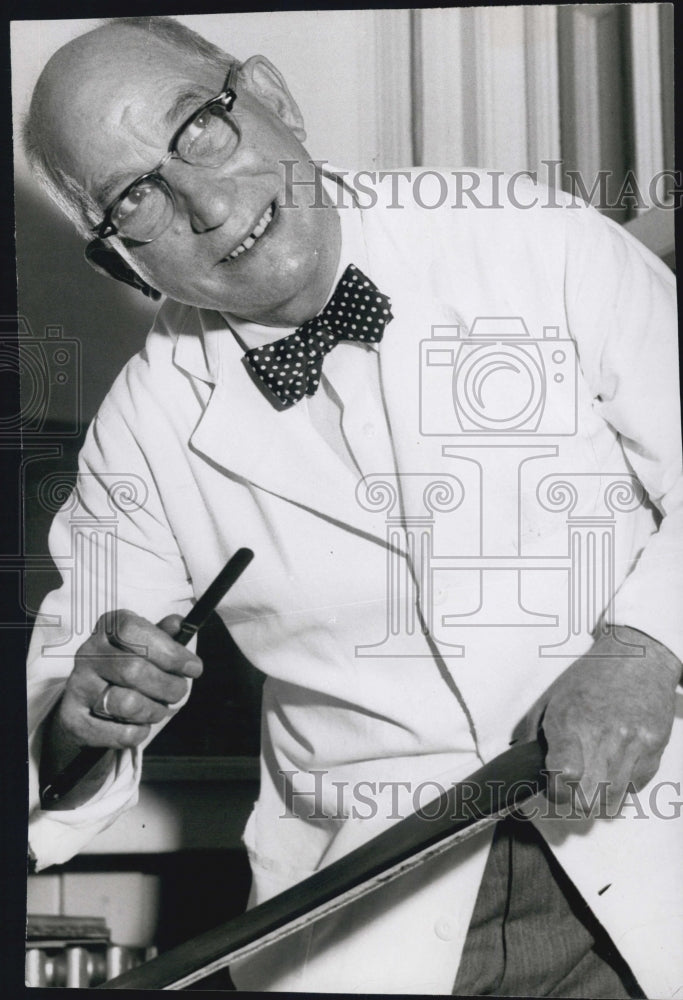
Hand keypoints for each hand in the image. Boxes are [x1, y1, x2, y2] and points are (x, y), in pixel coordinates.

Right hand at [54, 609, 202, 752]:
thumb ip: (164, 635)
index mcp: (107, 628)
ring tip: (159, 708)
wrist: (88, 701)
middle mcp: (88, 653)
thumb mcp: (145, 645)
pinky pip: (120, 732)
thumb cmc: (126, 667)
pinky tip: (141, 725)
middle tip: (179, 691)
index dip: (170, 652)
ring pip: (128, 703)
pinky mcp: (74, 719)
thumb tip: (179, 624)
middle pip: (134, 670)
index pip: (135, 632)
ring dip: (155, 711)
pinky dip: (139, 732)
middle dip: (168, 686)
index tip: (193, 667)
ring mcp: (78, 686)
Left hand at [514, 626, 679, 814]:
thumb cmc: (589, 677)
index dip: (556, 792)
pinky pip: (635, 786)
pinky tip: (617, 761)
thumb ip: (533, 734)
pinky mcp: (653, 748)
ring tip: (595, 777)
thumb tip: (523, 767)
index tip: (555, 787)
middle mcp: (603, 737)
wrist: (637, 658)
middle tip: (574, 786)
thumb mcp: (551, 698)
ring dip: (600, 797)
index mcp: (570, 722)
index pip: (563, 777)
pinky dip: (623, 782)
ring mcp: (632, 744)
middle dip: (577, 800)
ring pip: (614, 801)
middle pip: (588, 801)